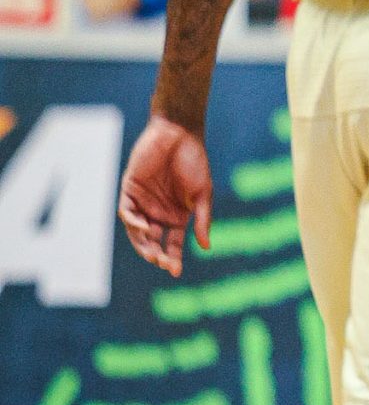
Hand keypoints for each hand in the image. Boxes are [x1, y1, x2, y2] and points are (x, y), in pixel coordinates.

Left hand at [119, 116, 213, 277]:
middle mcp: (158, 213)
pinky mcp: (130, 189)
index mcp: (177, 216)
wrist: (179, 133)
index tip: (176, 271)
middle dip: (156, 256)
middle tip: (162, 263)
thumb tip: (205, 247)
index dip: (173, 259)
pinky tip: (145, 228)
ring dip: (143, 244)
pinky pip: (127, 212)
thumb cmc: (194, 161)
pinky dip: (133, 223)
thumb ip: (202, 220)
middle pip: (152, 242)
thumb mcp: (203, 194)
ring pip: (137, 232)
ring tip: (153, 252)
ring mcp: (143, 202)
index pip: (172, 244)